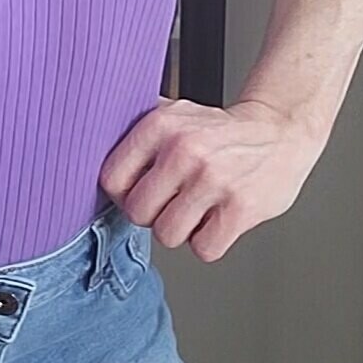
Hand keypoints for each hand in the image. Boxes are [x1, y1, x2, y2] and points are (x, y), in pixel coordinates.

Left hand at [96, 96, 323, 259]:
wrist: (280, 131)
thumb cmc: (219, 130)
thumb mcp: (175, 113)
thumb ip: (136, 129)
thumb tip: (82, 142)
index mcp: (161, 125)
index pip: (111, 180)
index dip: (123, 194)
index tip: (139, 191)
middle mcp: (184, 150)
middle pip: (138, 213)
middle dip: (153, 214)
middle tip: (173, 201)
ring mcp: (213, 180)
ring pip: (168, 235)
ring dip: (182, 230)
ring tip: (197, 208)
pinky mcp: (241, 208)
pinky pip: (203, 249)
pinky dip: (209, 242)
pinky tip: (218, 218)